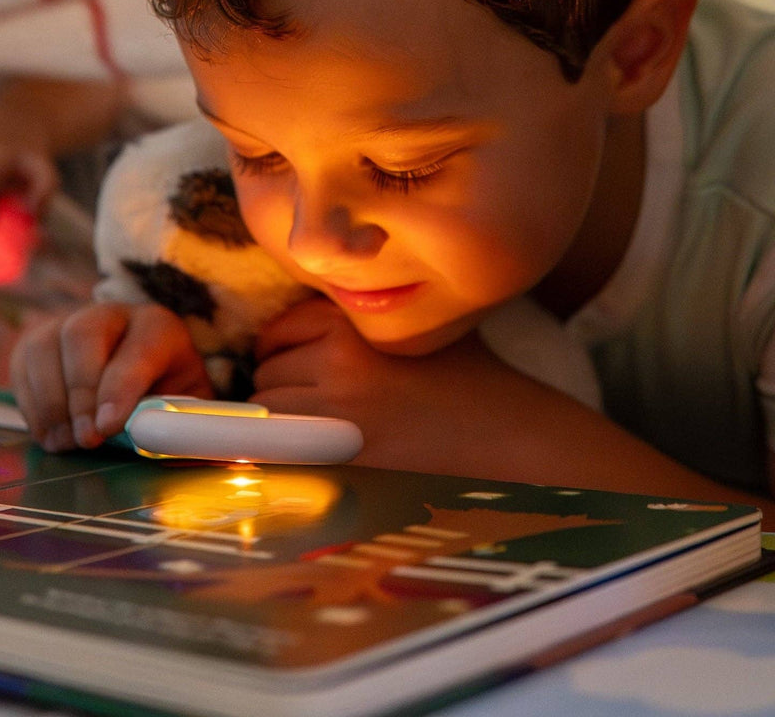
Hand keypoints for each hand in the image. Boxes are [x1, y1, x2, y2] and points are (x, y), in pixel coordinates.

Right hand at [9, 302, 212, 452]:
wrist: (140, 371)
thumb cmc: (165, 388)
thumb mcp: (186, 401)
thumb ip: (179, 418)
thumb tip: (173, 449)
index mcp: (158, 326)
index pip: (138, 349)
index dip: (120, 389)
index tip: (108, 428)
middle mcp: (111, 314)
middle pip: (82, 334)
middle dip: (81, 393)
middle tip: (87, 439)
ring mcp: (68, 321)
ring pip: (44, 347)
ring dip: (51, 401)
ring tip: (67, 442)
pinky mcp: (37, 340)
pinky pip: (21, 365)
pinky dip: (31, 404)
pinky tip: (50, 433)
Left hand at [251, 296, 547, 474]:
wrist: (507, 436)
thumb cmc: (470, 380)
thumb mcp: (415, 324)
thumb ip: (359, 318)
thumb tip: (297, 332)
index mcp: (357, 317)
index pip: (283, 327)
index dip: (287, 348)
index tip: (300, 364)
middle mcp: (339, 357)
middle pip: (268, 369)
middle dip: (283, 385)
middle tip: (317, 401)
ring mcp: (334, 409)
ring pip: (267, 410)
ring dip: (281, 421)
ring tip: (320, 429)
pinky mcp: (336, 457)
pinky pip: (277, 451)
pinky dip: (284, 453)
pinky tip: (315, 454)